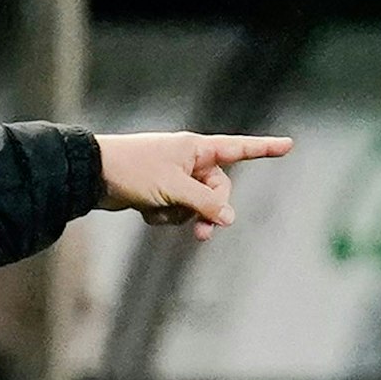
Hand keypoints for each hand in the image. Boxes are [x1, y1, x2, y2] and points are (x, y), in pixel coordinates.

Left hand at [96, 132, 293, 241]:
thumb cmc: (133, 170)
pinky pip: (173, 210)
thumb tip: (229, 219)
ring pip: (194, 205)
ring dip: (180, 215)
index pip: (238, 148)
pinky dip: (162, 215)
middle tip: (201, 234)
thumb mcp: (174, 188)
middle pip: (217, 190)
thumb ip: (204, 203)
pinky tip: (144, 209)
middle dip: (208, 212)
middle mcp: (188, 160)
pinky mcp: (158, 192)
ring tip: (159, 211)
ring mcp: (172, 177)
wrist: (92, 175)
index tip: (288, 145)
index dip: (264, 149)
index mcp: (196, 148)